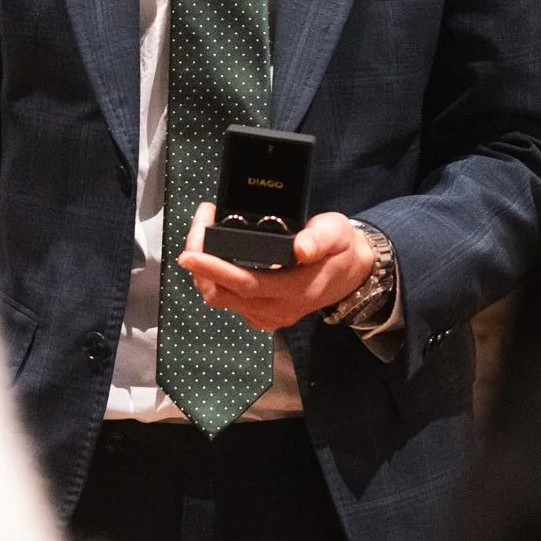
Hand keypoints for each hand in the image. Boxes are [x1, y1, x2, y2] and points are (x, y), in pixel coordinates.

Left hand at [178, 204, 375, 331]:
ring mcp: (267, 317)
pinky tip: (215, 256)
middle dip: (200, 264)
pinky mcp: (261, 316)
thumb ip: (319, 239)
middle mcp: (276, 309)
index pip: (245, 284)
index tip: (189, 253)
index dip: (214, 269)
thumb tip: (301, 248)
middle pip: (222, 294)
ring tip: (203, 234)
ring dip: (204, 272)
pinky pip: (228, 303)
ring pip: (220, 300)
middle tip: (199, 224)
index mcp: (294, 290)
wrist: (351, 275)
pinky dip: (214, 280)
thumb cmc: (340, 249)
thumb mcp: (337, 234)